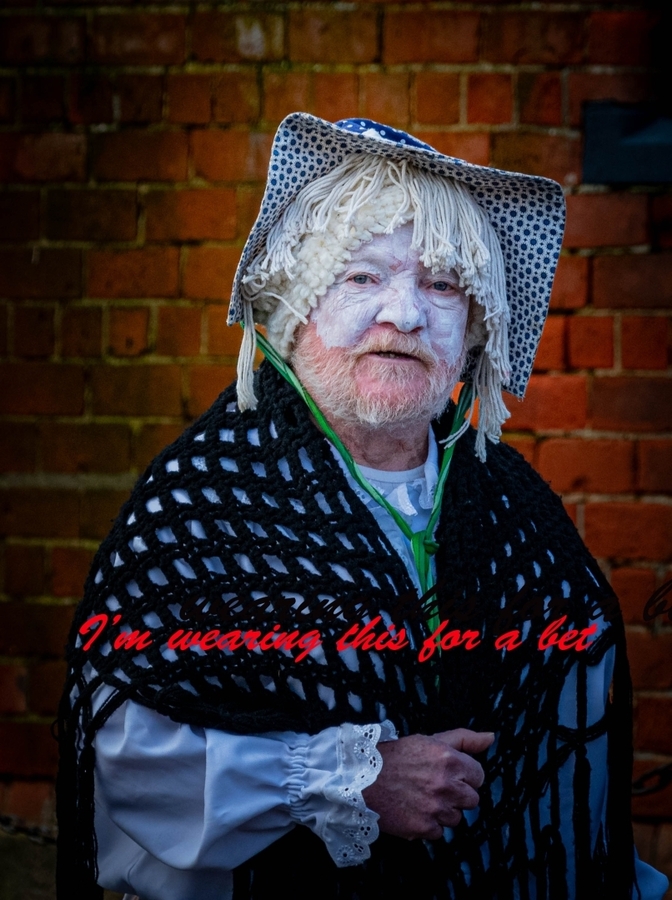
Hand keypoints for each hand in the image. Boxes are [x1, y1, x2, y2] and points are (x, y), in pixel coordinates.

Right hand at [362, 728, 494, 840]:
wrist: (361, 777)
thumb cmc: (397, 755)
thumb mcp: (430, 740)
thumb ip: (464, 739)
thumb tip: (491, 737)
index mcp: (450, 760)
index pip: (479, 776)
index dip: (464, 775)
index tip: (449, 773)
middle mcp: (447, 785)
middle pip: (472, 800)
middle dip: (457, 794)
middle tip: (434, 786)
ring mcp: (436, 809)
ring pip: (456, 818)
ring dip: (443, 811)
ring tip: (422, 798)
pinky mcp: (423, 828)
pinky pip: (439, 832)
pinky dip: (428, 825)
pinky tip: (413, 810)